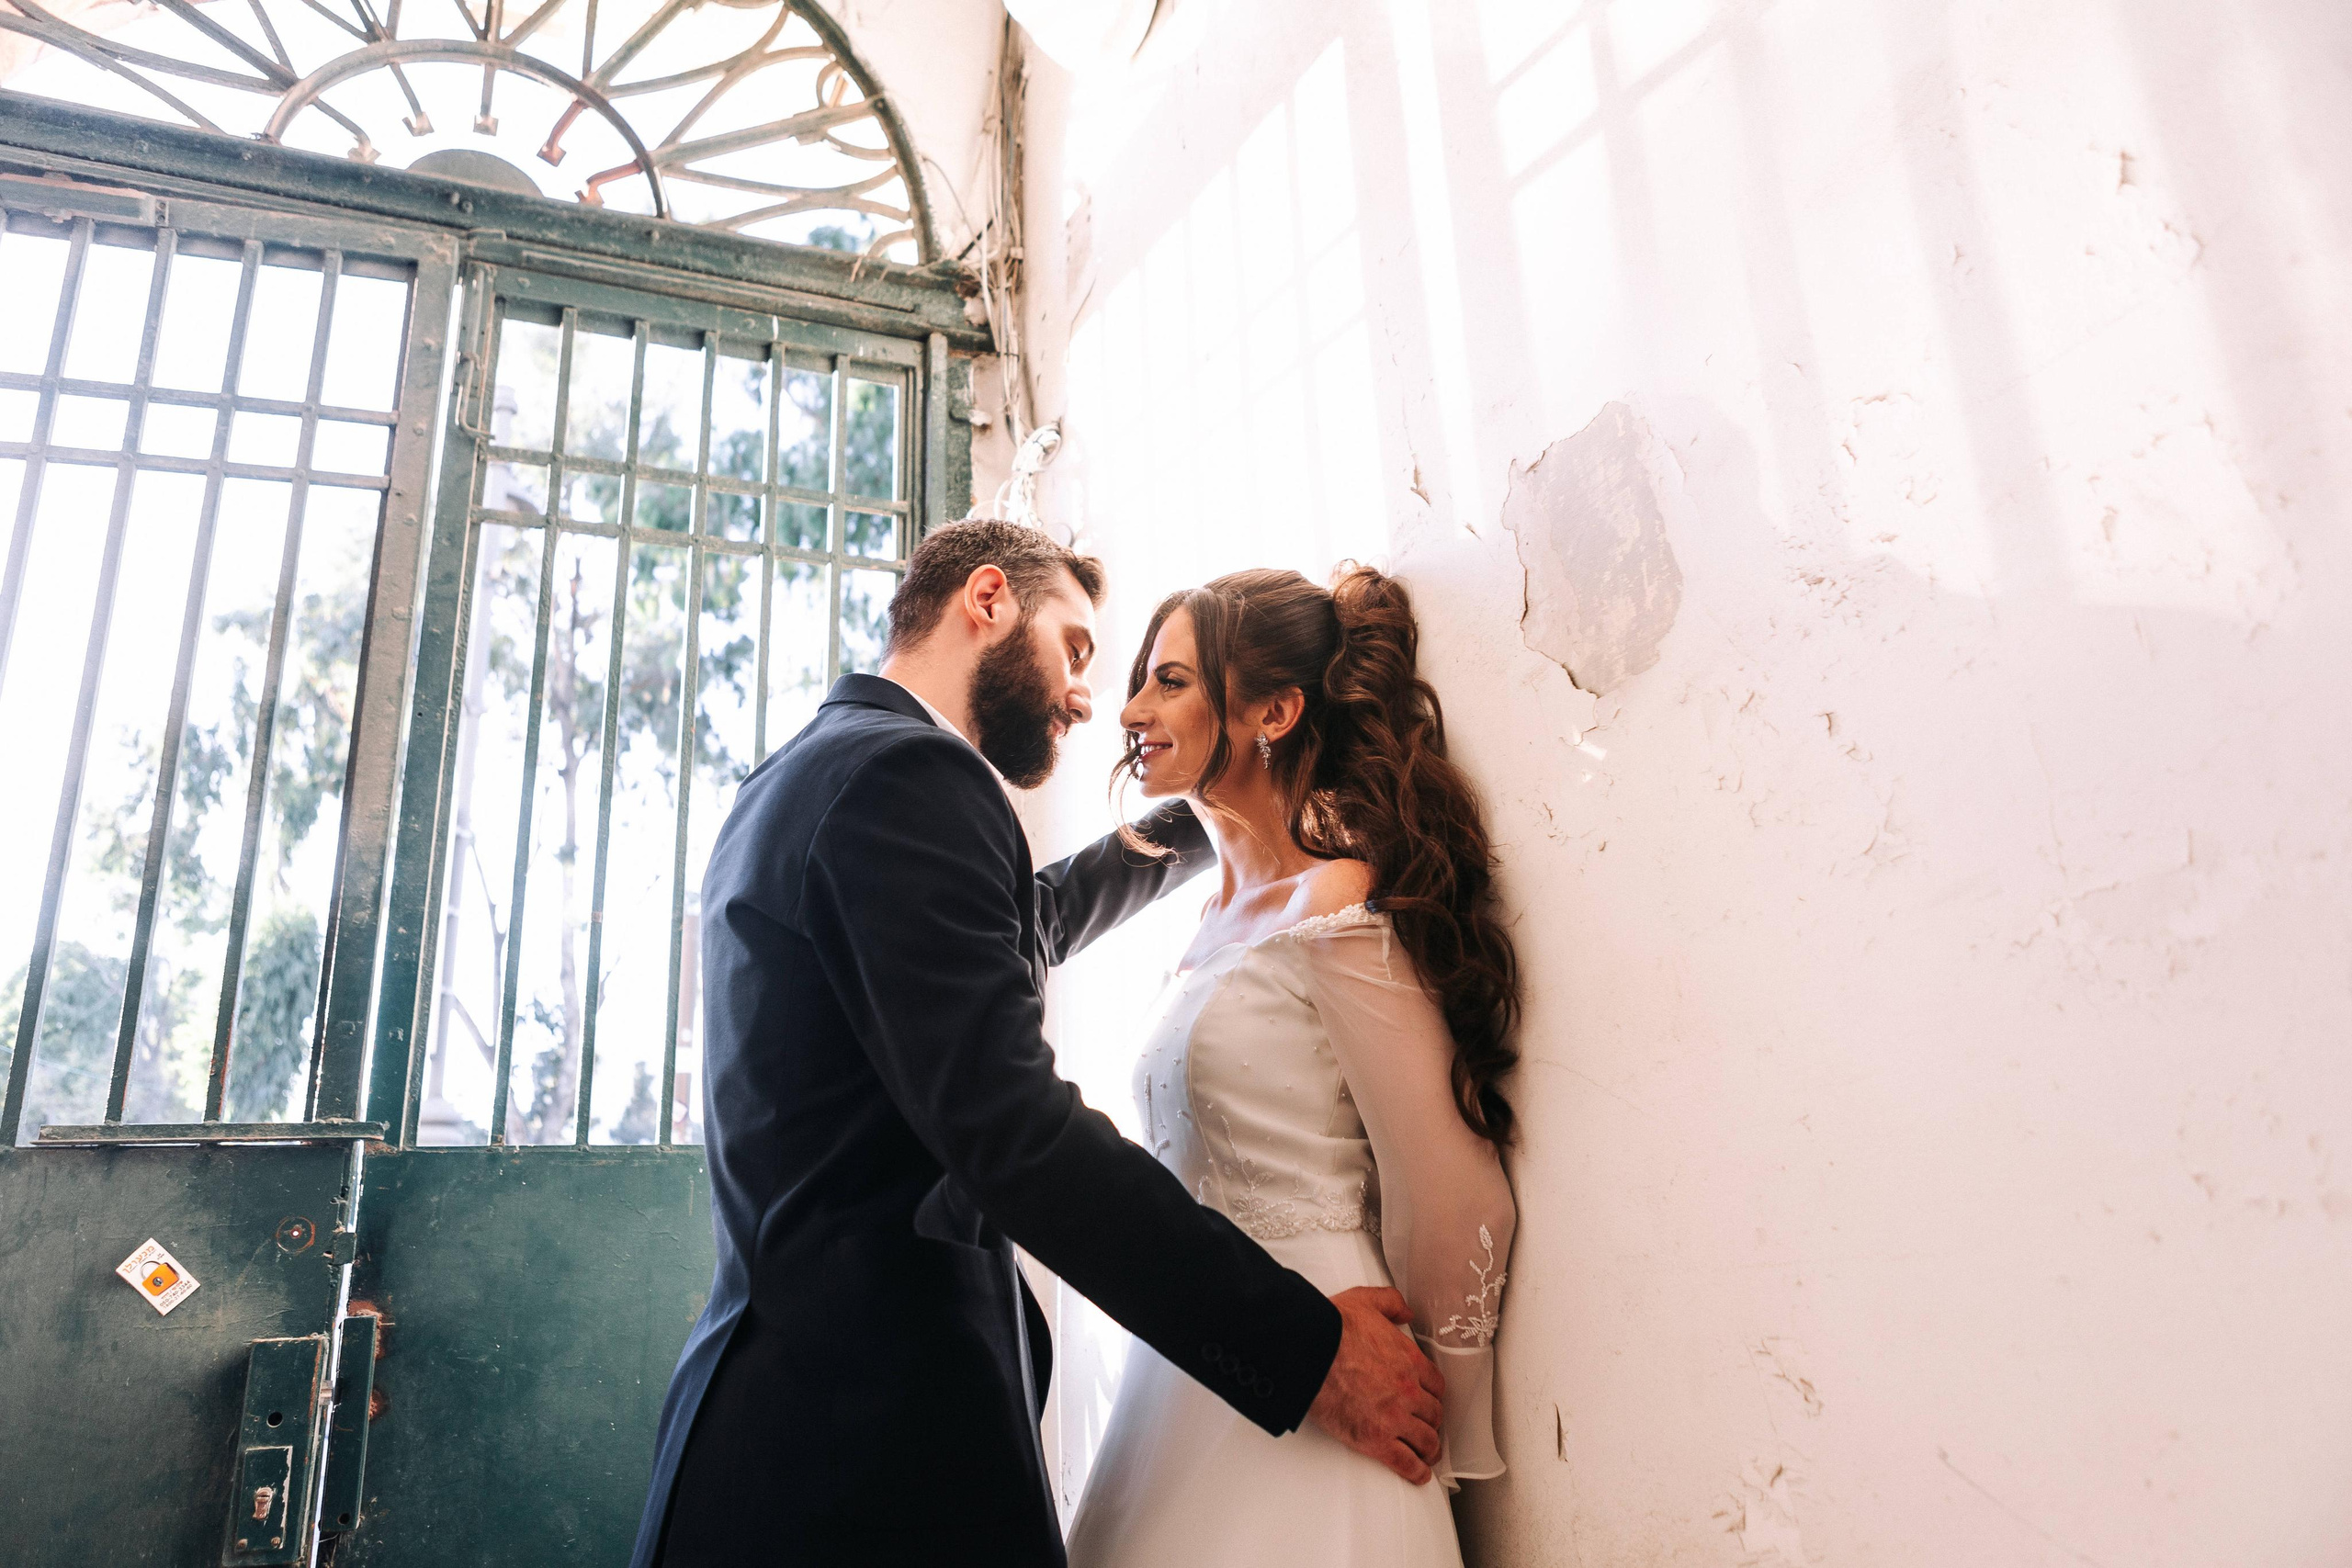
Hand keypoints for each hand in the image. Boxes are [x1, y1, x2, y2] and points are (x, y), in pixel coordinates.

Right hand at [1306, 1286, 1445, 1484]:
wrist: (1311, 1350)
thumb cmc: (1333, 1328)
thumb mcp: (1367, 1301)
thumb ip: (1392, 1303)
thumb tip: (1406, 1310)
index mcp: (1409, 1360)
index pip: (1435, 1385)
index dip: (1433, 1395)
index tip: (1429, 1400)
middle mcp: (1409, 1391)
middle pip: (1433, 1415)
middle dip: (1431, 1422)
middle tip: (1427, 1427)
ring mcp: (1394, 1418)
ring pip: (1426, 1441)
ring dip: (1429, 1450)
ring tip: (1427, 1456)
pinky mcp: (1376, 1440)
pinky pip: (1406, 1463)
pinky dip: (1416, 1472)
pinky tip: (1418, 1475)